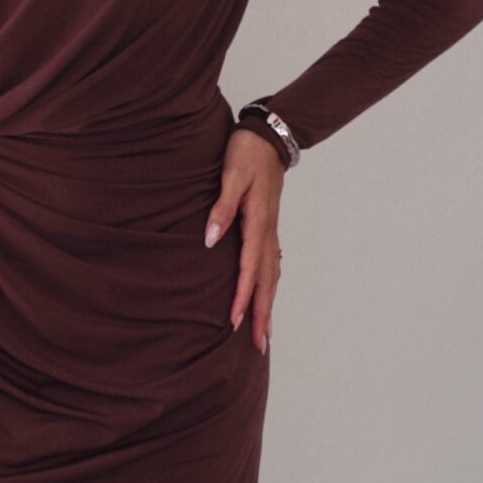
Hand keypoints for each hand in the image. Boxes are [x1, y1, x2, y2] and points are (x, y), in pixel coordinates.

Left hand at [205, 126, 284, 352]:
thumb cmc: (246, 154)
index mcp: (257, 223)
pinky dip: (269, 287)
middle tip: (260, 345)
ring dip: (268, 305)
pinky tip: (264, 298)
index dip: (241, 297)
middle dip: (262, 314)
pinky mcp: (268, 228)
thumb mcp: (230, 176)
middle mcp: (267, 232)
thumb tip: (210, 240)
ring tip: (264, 333)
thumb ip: (222, 209)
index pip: (249, 269)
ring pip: (272, 276)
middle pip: (267, 281)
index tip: (232, 322)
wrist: (268, 136)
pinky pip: (271, 265)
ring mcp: (270, 232)